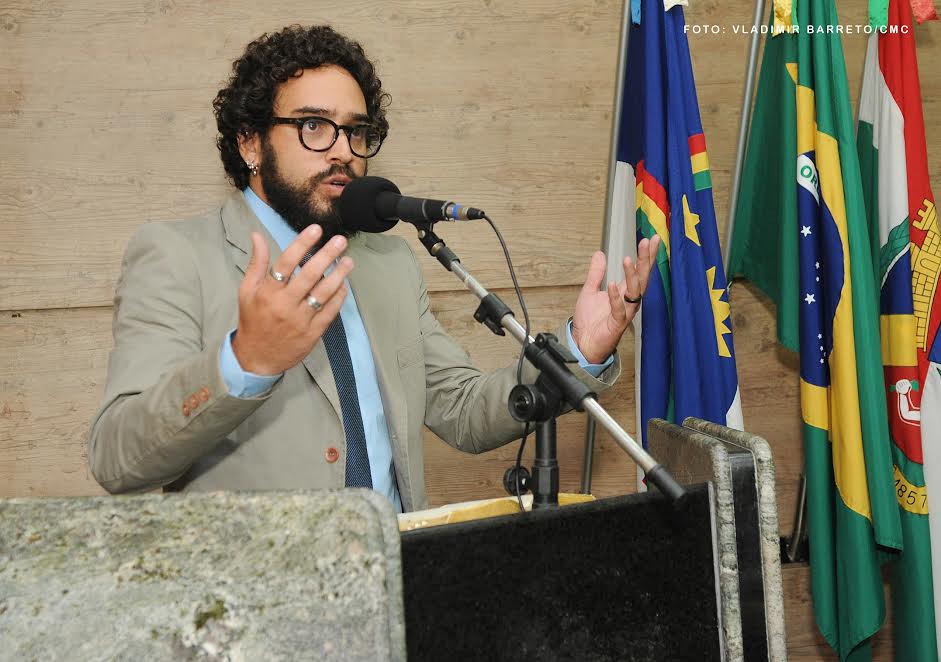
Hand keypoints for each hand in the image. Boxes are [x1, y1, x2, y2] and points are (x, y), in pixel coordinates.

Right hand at [232, 226, 352, 374]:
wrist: (256, 358)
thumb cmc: (253, 320)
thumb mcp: (247, 291)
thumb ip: (257, 263)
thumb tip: (257, 235)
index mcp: (268, 292)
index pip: (286, 262)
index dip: (302, 244)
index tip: (316, 229)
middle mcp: (284, 305)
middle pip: (309, 275)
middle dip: (327, 255)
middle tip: (341, 241)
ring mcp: (300, 320)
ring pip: (323, 294)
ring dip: (338, 275)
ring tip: (348, 261)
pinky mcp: (312, 333)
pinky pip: (329, 312)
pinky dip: (339, 298)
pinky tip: (344, 285)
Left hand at [571, 236, 660, 363]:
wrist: (583, 342)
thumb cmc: (590, 321)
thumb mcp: (590, 290)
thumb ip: (596, 273)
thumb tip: (599, 253)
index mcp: (624, 292)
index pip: (639, 271)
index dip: (645, 255)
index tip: (652, 239)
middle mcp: (628, 301)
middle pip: (642, 278)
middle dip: (645, 260)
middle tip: (649, 242)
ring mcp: (625, 312)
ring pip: (635, 292)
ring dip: (632, 276)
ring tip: (628, 260)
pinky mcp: (617, 324)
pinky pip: (619, 309)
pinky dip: (615, 297)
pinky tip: (612, 284)